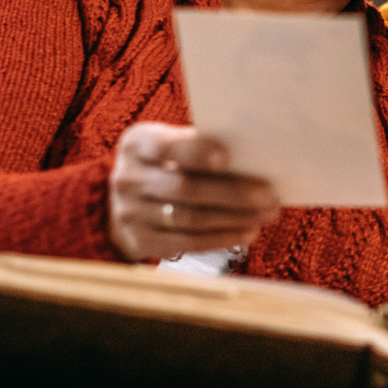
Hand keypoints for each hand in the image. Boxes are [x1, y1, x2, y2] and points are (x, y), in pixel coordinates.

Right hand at [108, 122, 279, 260]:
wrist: (119, 203)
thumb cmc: (163, 166)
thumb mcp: (169, 147)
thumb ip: (198, 148)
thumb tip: (252, 159)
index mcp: (136, 144)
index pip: (165, 147)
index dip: (196, 152)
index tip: (227, 158)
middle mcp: (128, 178)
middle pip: (185, 188)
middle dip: (232, 193)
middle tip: (269, 196)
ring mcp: (130, 213)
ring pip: (190, 219)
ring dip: (234, 218)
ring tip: (266, 215)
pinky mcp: (140, 241)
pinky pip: (186, 242)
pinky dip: (221, 238)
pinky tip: (247, 232)